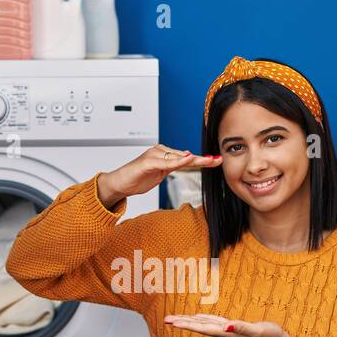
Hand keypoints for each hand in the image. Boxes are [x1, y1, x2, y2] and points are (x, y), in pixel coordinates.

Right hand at [98, 144, 222, 206]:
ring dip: (194, 160)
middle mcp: (160, 152)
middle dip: (202, 159)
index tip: (216, 161)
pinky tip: (187, 160)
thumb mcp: (159, 175)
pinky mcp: (147, 162)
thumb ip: (171, 168)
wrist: (118, 184)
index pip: (186, 158)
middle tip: (217, 160)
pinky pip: (165, 162)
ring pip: (178, 158)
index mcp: (164, 155)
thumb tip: (186, 161)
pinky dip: (177, 161)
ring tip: (208, 160)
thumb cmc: (136, 178)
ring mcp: (154, 155)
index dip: (201, 160)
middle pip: (185, 156)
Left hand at [162, 313, 291, 336]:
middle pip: (199, 327)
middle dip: (182, 323)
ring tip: (175, 319)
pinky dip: (202, 319)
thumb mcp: (257, 330)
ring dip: (189, 322)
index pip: (202, 328)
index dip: (187, 325)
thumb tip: (226, 326)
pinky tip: (198, 318)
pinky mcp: (232, 328)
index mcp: (227, 334)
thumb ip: (242, 327)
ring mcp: (227, 332)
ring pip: (204, 325)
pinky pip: (213, 323)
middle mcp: (224, 333)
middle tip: (166, 320)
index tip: (172, 323)